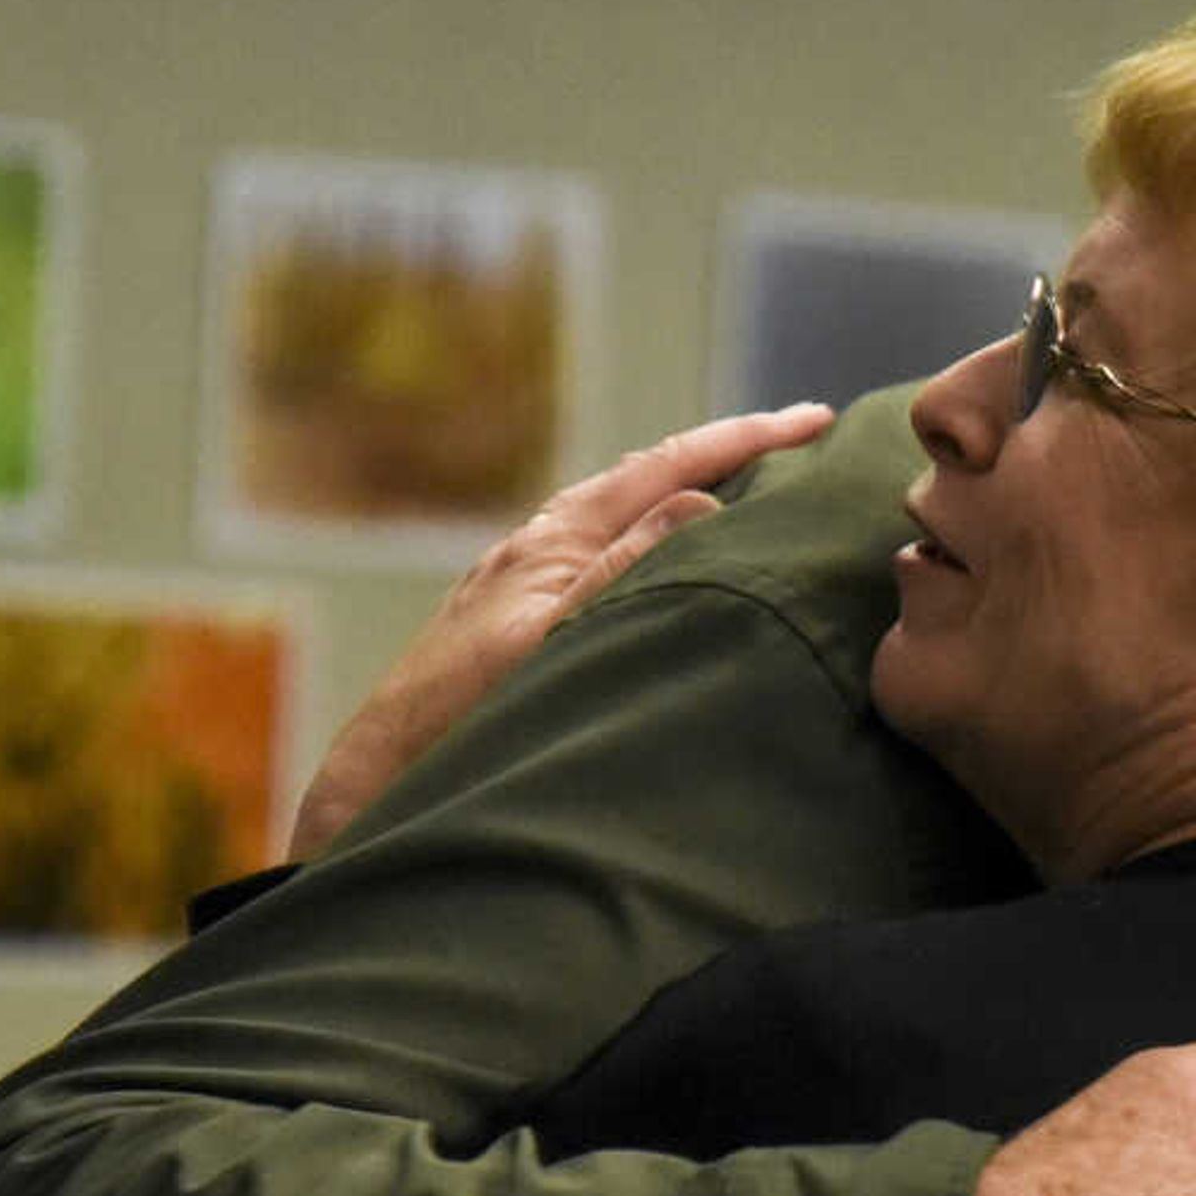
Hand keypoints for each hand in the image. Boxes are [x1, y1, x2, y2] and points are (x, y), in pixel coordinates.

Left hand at [289, 402, 838, 856]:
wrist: (379, 775)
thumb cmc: (461, 717)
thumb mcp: (554, 639)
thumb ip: (624, 569)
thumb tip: (702, 499)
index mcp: (556, 537)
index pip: (667, 466)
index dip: (746, 439)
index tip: (816, 421)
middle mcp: (539, 544)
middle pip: (647, 477)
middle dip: (727, 455)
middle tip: (803, 442)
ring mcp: (523, 579)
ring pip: (623, 517)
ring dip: (689, 497)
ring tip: (752, 494)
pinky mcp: (513, 618)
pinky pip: (602, 557)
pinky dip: (652, 544)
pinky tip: (666, 571)